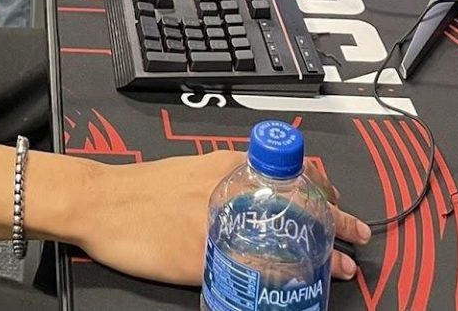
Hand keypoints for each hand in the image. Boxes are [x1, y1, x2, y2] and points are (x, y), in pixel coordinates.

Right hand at [76, 154, 369, 286]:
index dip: (323, 191)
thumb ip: (227, 179)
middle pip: (297, 206)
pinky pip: (250, 273)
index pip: (290, 172)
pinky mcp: (203, 258)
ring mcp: (219, 227)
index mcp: (228, 167)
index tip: (339, 204)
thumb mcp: (192, 170)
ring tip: (341, 267)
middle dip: (334, 222)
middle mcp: (230, 192)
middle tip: (357, 235)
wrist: (101, 202)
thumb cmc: (142, 187)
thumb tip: (259, 194)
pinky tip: (293, 291)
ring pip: (283, 241)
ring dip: (319, 255)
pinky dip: (277, 282)